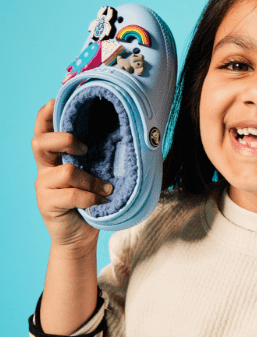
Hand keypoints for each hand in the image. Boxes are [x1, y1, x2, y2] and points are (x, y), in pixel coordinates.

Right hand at [32, 99, 111, 253]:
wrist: (81, 236)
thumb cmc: (93, 199)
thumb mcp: (97, 174)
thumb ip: (101, 157)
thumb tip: (136, 135)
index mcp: (55, 157)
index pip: (43, 130)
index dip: (45, 115)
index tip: (55, 100)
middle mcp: (45, 169)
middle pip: (40, 142)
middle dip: (65, 140)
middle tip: (86, 149)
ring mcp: (43, 186)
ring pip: (67, 171)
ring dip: (92, 180)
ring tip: (105, 188)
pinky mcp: (47, 204)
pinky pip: (72, 194)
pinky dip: (91, 197)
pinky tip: (100, 201)